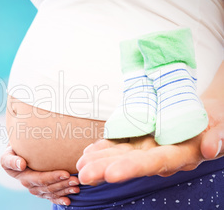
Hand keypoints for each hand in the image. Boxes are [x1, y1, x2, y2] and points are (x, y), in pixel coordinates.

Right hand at [0, 146, 79, 204]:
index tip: (65, 173)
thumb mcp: (7, 155)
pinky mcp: (41, 190)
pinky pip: (51, 197)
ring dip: (65, 191)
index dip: (53, 177)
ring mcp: (36, 189)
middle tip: (76, 179)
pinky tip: (68, 201)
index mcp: (23, 177)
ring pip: (52, 192)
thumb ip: (11, 160)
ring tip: (77, 187)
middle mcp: (30, 185)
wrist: (16, 154)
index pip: (40, 178)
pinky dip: (60, 200)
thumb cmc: (12, 152)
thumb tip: (21, 165)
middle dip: (63, 184)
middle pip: (49, 187)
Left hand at [76, 98, 223, 185]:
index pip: (156, 163)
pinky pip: (121, 145)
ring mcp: (149, 148)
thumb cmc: (216, 122)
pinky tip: (88, 153)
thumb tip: (211, 149)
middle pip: (131, 163)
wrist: (206, 116)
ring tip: (80, 166)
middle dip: (106, 168)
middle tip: (83, 174)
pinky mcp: (141, 139)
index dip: (134, 168)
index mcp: (181, 155)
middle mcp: (161, 155)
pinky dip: (104, 148)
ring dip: (100, 160)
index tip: (112, 174)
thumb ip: (220, 137)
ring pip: (122, 155)